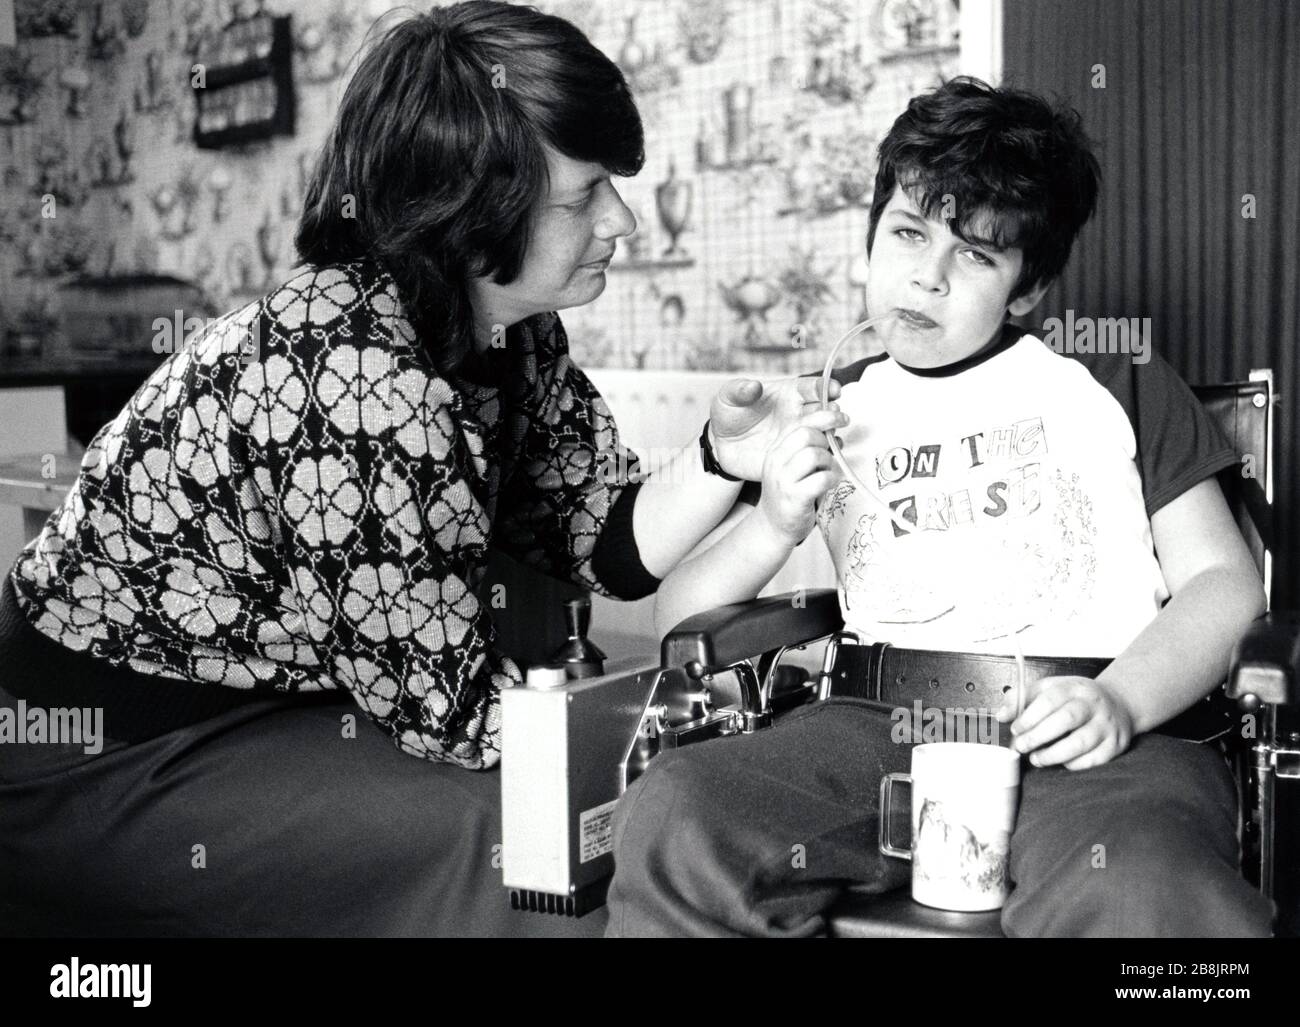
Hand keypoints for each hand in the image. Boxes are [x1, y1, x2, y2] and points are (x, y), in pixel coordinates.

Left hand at [708, 376, 841, 481]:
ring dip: (831, 433)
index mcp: (788, 394)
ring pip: (825, 432)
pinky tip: (824, 453)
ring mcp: (800, 435)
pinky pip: (817, 455)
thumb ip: (739, 391)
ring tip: (830, 435)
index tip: (833, 390)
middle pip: (825, 410)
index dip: (825, 387)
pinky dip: (826, 454)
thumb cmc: (728, 415)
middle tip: (834, 415)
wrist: (723, 445)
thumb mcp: (727, 399)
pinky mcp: (796, 456)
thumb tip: (753, 386)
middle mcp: (799, 413)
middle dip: (832, 412)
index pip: (812, 387)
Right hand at [754, 409, 845, 547]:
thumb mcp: (795, 466)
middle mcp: (775, 462)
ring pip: (814, 455)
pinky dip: (831, 478)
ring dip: (829, 461)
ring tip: (828, 471)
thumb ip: (811, 446)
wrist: (773, 526)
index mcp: (776, 450)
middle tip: (830, 453)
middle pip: (806, 434)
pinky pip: (821, 479)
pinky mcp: (794, 498)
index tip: (841, 417)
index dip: (823, 416)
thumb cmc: (790, 493)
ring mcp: (783, 480)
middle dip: (826, 440)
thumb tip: (835, 428)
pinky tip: (829, 483)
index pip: (798, 423)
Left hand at [996, 676, 1135, 769]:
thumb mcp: (1051, 688)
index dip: (1029, 716)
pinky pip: (1093, 760)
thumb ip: (1023, 698)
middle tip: (1021, 746)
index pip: (1050, 700)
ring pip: (1080, 743)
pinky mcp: (1115, 745)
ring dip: (1053, 754)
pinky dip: (1073, 764)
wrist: (1119, 704)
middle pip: (1065, 719)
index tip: (1015, 729)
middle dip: (1038, 736)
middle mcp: (1093, 705)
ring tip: (1036, 758)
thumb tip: (1002, 714)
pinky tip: (1060, 761)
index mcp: (1075, 688)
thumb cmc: (1078, 698)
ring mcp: (1106, 726)